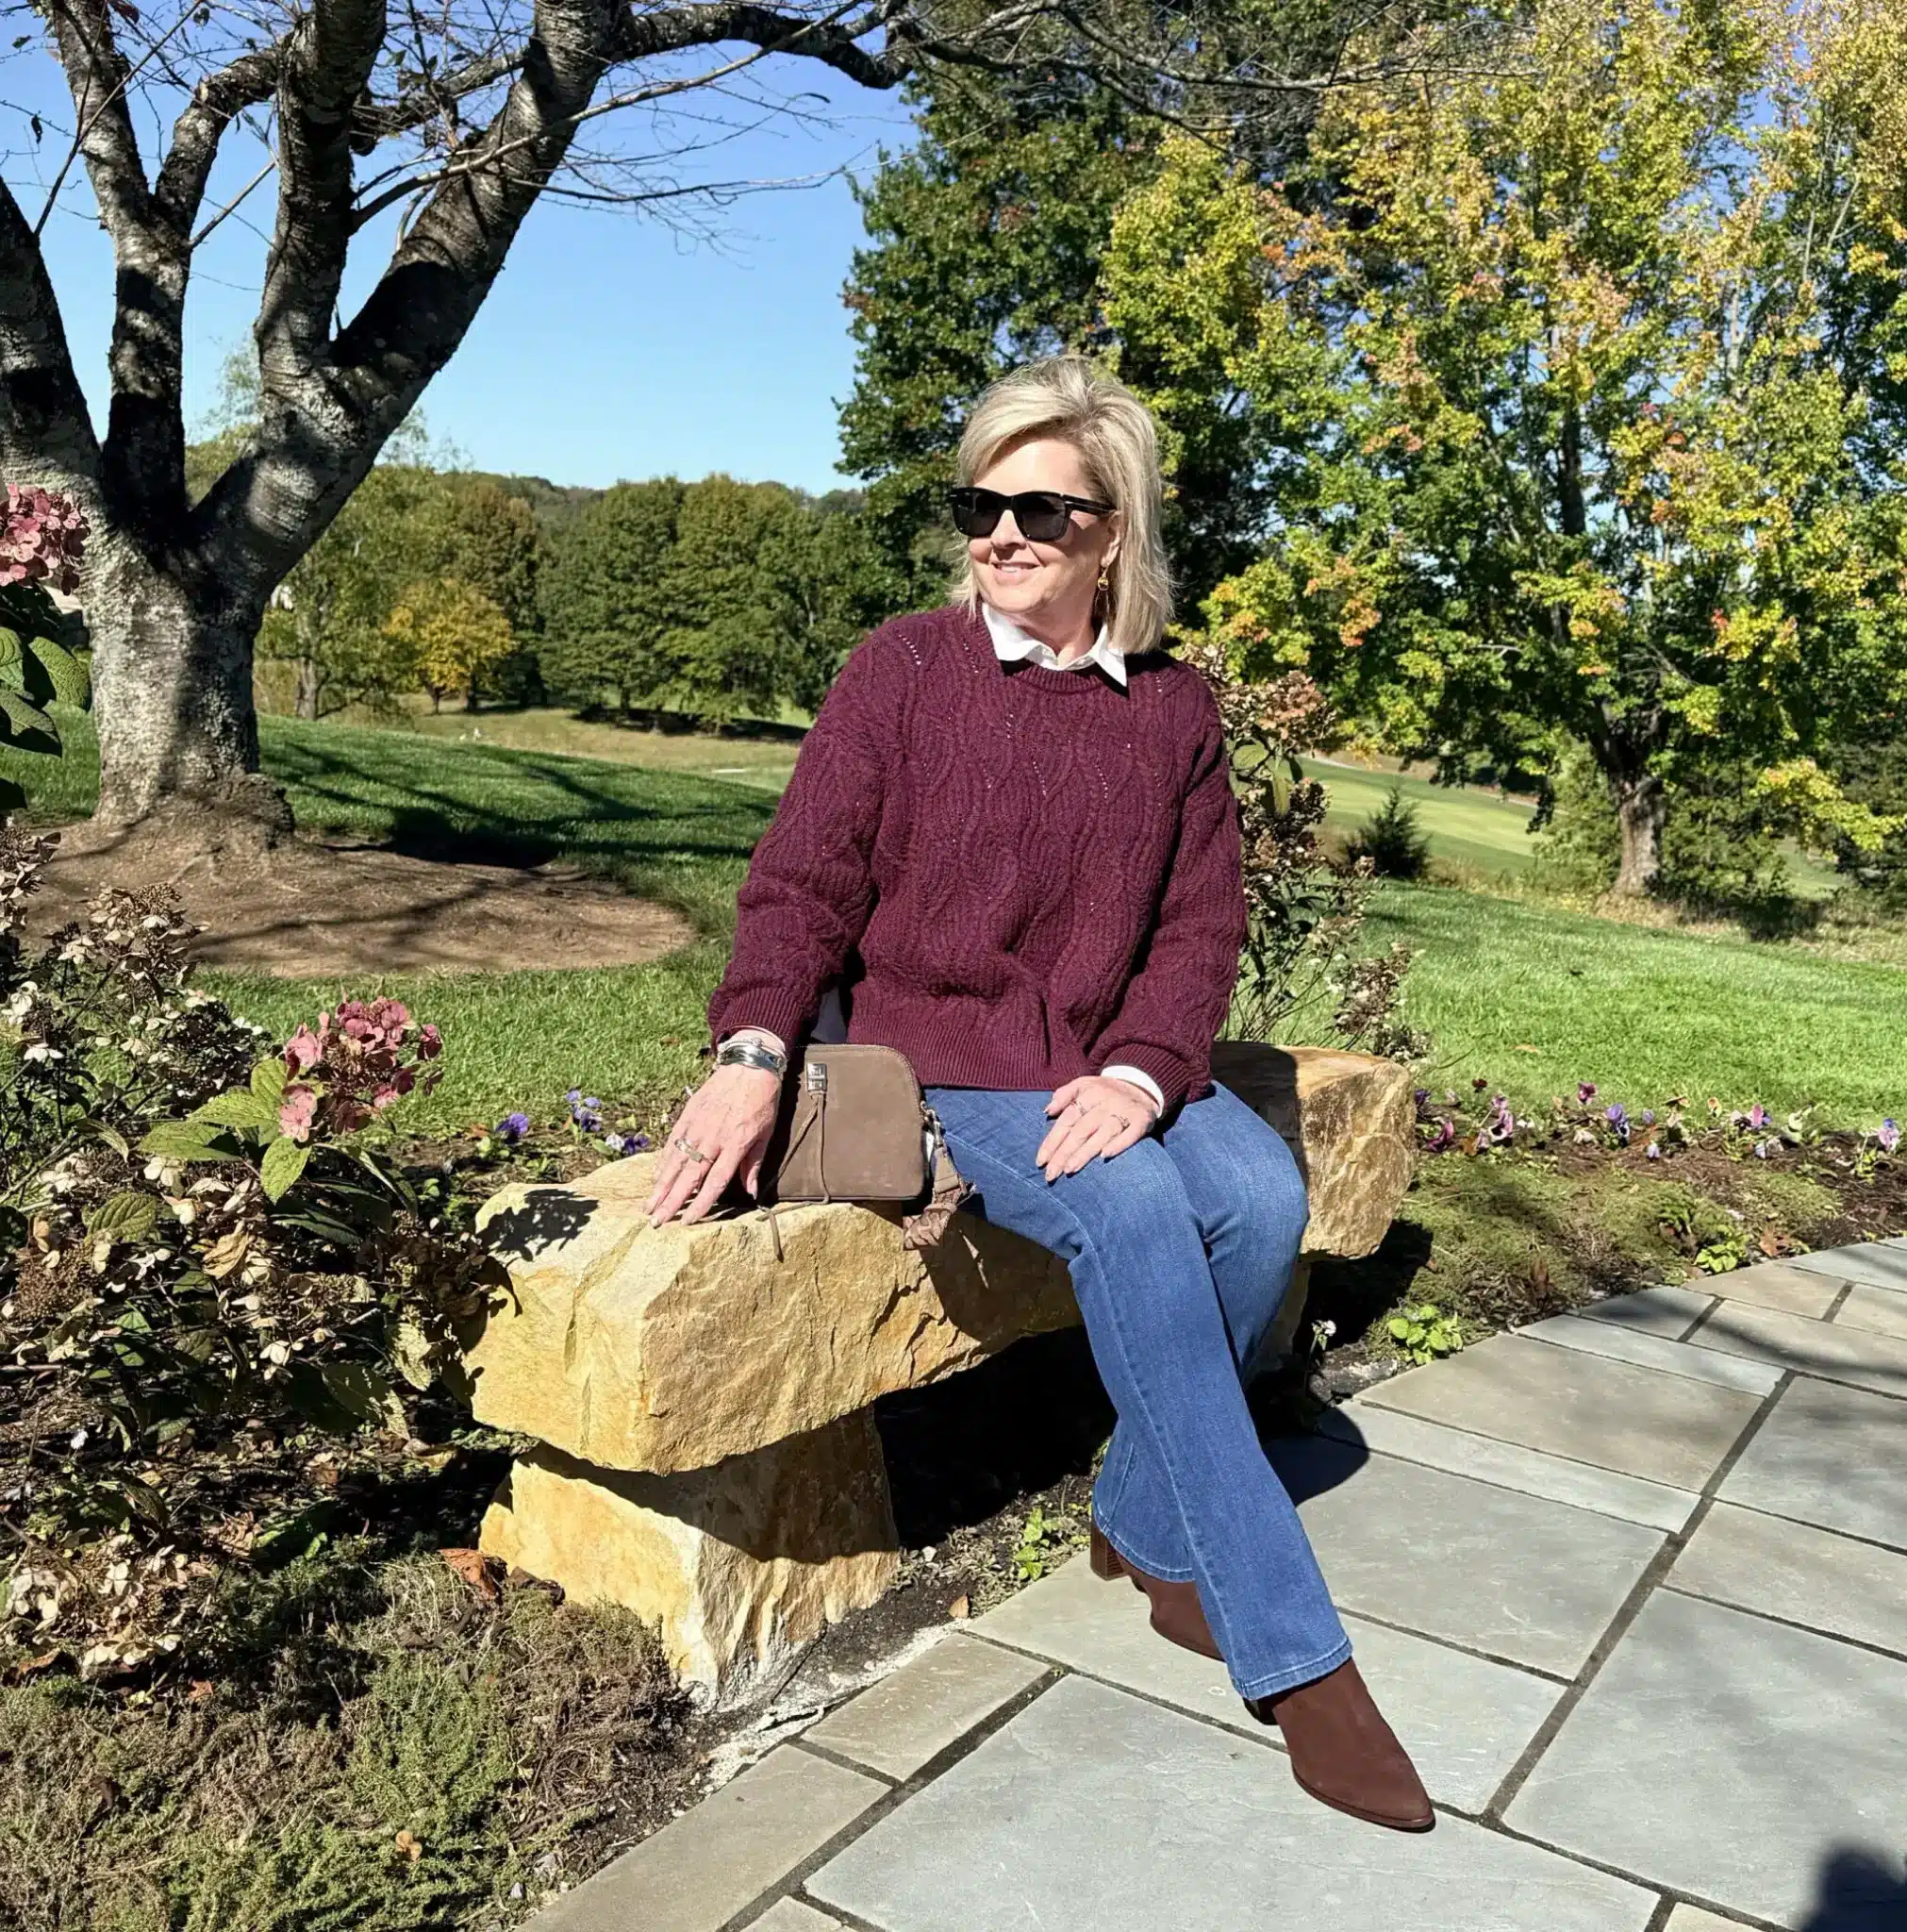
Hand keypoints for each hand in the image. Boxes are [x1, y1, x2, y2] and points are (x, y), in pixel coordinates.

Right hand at [646, 1062, 781, 1226]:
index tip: (687, 1222)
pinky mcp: (688, 1114)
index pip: (714, 1182)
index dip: (700, 1204)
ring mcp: (698, 1126)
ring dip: (660, 1186)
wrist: (750, 1066)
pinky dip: (663, 1160)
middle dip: (671, 1202)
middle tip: (656, 1222)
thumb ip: (754, 1165)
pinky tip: (656, 1177)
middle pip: (689, 1177)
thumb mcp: (766, 1134)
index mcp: (735, 1145)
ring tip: (648, 1206)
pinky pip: (673, 1142)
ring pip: (675, 1162)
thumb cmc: (763, 1102)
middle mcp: (713, 1138)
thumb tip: (751, 1193)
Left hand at [1036, 1074, 1158, 1181]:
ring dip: (1085, 1152)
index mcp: (1089, 1093)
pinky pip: (1130, 1134)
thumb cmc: (1106, 1091)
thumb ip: (1064, 1095)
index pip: (1067, 1120)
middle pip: (1081, 1130)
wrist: (1143, 1086)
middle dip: (1064, 1153)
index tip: (1040, 1161)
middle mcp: (1106, 1102)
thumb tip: (1047, 1111)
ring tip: (1069, 1170)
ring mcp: (1125, 1111)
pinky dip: (1118, 1144)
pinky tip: (1105, 1156)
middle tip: (1051, 1174)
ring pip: (1102, 1134)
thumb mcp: (1084, 1084)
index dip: (1053, 1141)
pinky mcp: (1142, 1120)